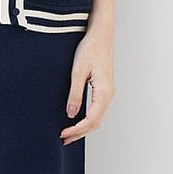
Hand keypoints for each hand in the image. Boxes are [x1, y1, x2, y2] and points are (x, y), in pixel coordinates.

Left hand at [59, 27, 114, 142]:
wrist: (101, 34)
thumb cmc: (91, 48)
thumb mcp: (78, 71)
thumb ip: (75, 94)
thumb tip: (70, 114)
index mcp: (105, 92)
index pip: (91, 119)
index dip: (77, 130)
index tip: (63, 134)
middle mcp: (109, 94)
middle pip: (96, 122)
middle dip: (80, 133)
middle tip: (64, 139)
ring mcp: (108, 92)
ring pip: (98, 117)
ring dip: (84, 127)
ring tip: (69, 133)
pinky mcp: (104, 88)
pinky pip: (98, 110)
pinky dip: (88, 119)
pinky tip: (77, 120)